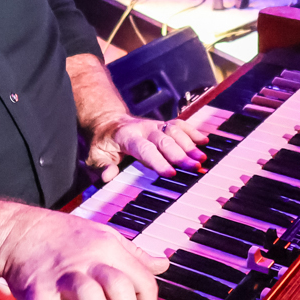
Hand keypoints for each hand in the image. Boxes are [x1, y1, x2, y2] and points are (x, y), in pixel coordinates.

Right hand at [0, 209, 166, 299]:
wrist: (16, 230)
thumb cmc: (63, 235)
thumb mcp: (104, 234)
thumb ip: (134, 252)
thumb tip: (163, 264)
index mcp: (108, 248)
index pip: (141, 278)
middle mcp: (87, 260)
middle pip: (119, 286)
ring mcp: (61, 274)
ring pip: (88, 296)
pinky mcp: (35, 288)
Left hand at [87, 113, 208, 182]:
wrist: (108, 123)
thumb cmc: (103, 144)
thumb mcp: (95, 157)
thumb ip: (101, 167)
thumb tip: (108, 176)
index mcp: (127, 136)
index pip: (145, 149)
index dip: (158, 161)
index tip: (171, 173)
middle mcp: (144, 128)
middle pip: (165, 140)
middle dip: (180, 154)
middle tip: (194, 167)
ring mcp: (156, 125)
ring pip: (175, 131)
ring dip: (190, 144)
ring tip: (202, 158)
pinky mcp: (163, 125)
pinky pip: (180, 125)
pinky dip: (192, 132)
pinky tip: (204, 141)